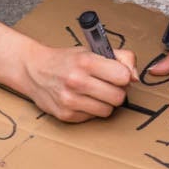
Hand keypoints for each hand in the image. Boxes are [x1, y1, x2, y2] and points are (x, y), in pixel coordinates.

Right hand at [23, 44, 138, 121]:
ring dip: (104, 103)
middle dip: (116, 91)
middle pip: (118, 97)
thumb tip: (135, 77)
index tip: (116, 74)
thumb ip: (120, 58)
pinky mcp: (65, 115)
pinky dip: (90, 110)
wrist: (33, 70)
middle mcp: (77, 81)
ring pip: (107, 111)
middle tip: (106, 85)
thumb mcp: (92, 50)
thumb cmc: (66, 60)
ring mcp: (70, 100)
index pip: (123, 77)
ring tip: (94, 93)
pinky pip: (92, 118)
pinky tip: (81, 99)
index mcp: (86, 61)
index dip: (123, 76)